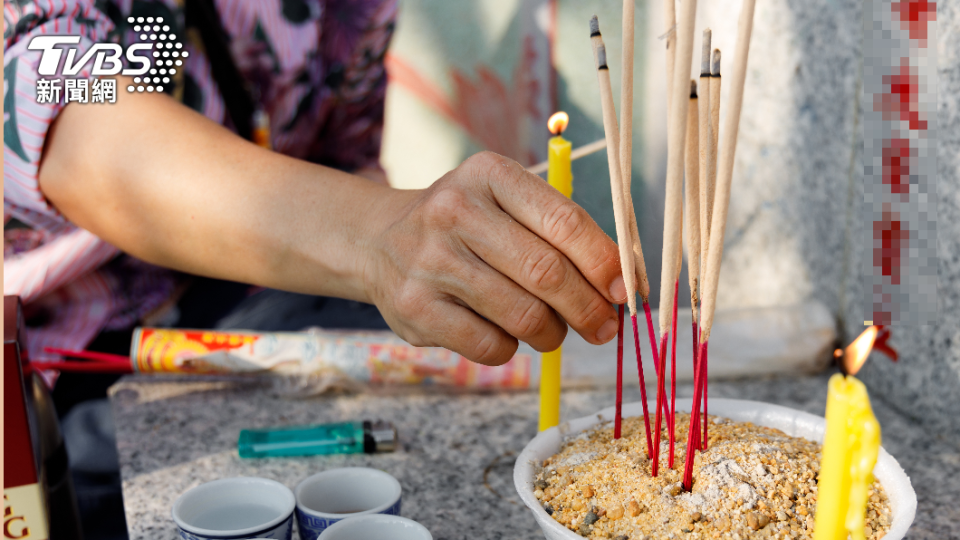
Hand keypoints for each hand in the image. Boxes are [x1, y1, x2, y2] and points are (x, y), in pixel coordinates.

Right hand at [363, 152, 627, 365]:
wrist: (378, 242)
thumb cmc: (466, 226)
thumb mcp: (505, 202)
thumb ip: (561, 231)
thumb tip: (624, 283)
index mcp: (490, 175)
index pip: (565, 221)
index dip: (605, 263)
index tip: (623, 291)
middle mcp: (455, 210)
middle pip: (547, 273)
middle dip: (587, 309)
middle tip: (603, 327)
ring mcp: (430, 260)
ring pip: (523, 315)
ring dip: (552, 334)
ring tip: (550, 330)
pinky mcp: (415, 307)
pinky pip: (490, 345)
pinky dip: (512, 349)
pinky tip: (505, 334)